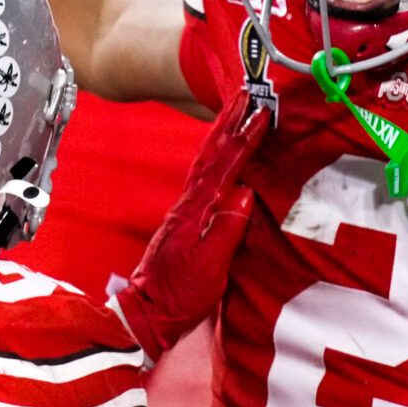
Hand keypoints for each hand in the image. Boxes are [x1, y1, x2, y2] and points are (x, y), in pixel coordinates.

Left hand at [111, 91, 267, 359]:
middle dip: (229, 122)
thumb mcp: (208, 269)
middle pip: (210, 153)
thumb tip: (245, 193)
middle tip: (246, 94)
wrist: (146, 313)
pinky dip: (216, 153)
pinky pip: (206, 174)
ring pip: (206, 160)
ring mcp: (186, 209)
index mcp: (195, 211)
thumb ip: (226, 230)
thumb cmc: (178, 296)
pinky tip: (224, 149)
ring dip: (222, 132)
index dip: (243, 139)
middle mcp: (188, 203)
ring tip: (237, 110)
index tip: (260, 114)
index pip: (224, 167)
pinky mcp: (188, 218)